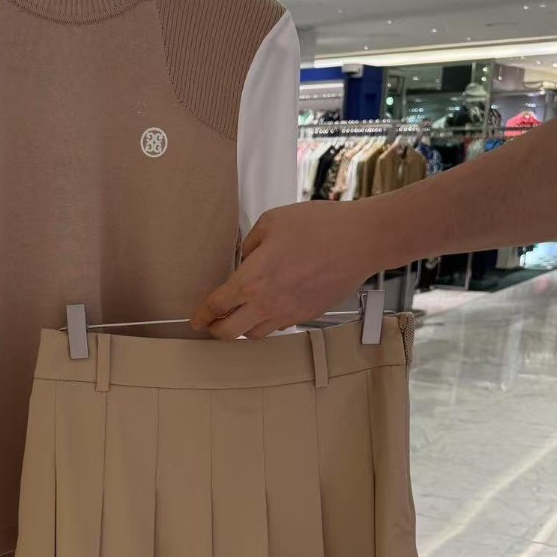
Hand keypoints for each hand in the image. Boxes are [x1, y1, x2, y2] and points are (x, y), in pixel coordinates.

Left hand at [190, 201, 377, 339]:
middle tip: (212, 324)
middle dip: (216, 330)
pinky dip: (269, 322)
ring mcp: (289, 313)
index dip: (202, 316)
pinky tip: (270, 308)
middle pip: (230, 332)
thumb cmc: (319, 227)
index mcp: (252, 280)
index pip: (217, 306)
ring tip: (240, 317)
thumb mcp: (272, 222)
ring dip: (243, 328)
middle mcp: (267, 304)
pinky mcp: (308, 315)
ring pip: (256, 334)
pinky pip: (280, 326)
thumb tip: (246, 258)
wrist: (360, 241)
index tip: (196, 320)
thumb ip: (250, 244)